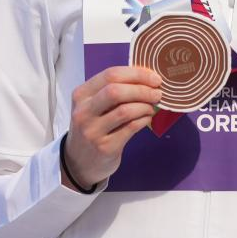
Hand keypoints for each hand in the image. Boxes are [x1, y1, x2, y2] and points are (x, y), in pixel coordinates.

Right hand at [62, 66, 162, 188]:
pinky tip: (147, 118)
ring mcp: (93, 131)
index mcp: (81, 95)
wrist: (79, 163)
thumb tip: (146, 78)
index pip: (110, 75)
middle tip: (157, 93)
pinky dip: (144, 120)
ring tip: (152, 107)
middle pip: (116, 91)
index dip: (136, 74)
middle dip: (142, 89)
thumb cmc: (92, 128)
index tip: (154, 78)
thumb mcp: (93, 106)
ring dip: (145, 106)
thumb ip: (112, 91)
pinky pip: (131, 128)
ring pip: (125, 110)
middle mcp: (83, 112)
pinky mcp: (105, 147)